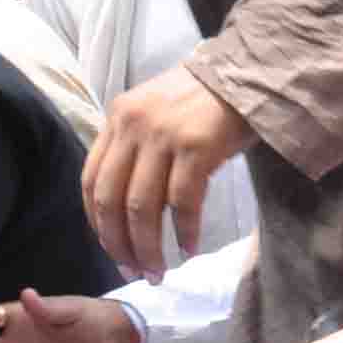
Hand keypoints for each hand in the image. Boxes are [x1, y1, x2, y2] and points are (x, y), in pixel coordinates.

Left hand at [85, 62, 251, 278]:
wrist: (251, 71)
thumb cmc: (209, 99)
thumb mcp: (159, 115)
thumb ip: (139, 148)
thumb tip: (132, 207)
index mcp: (118, 118)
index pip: (90, 181)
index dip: (98, 224)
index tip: (113, 251)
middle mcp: (133, 126)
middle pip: (111, 200)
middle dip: (120, 244)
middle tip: (134, 271)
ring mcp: (164, 136)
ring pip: (142, 207)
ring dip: (148, 247)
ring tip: (159, 270)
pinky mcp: (196, 147)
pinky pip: (182, 202)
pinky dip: (183, 231)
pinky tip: (189, 248)